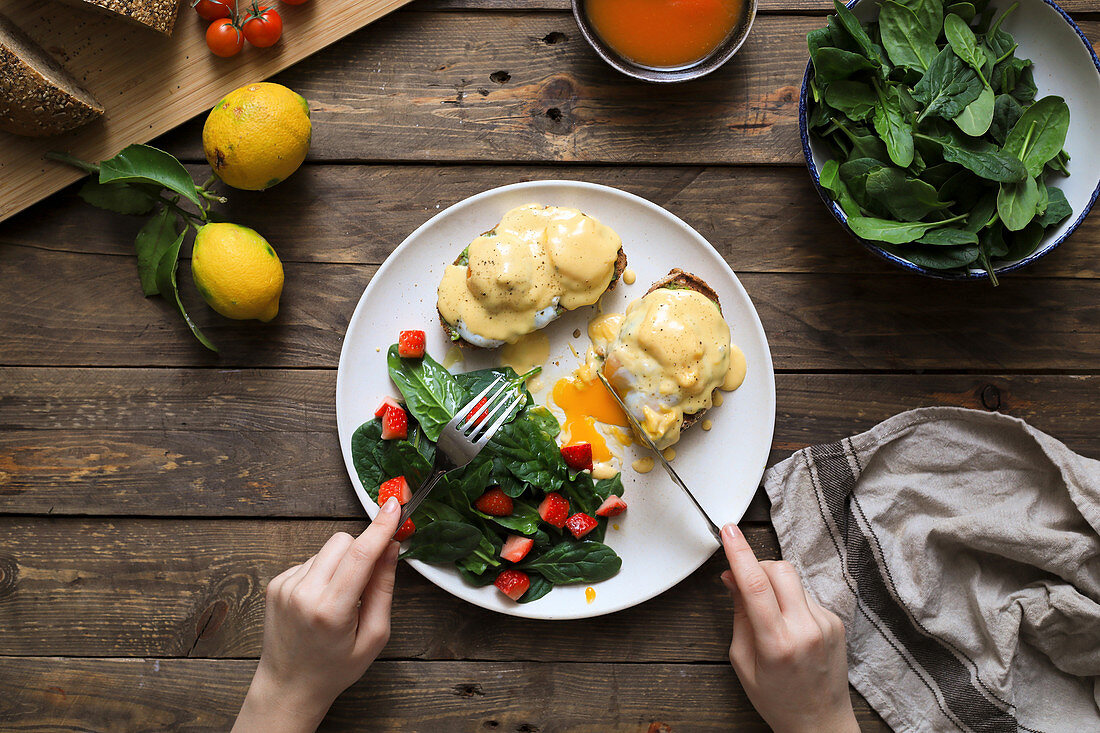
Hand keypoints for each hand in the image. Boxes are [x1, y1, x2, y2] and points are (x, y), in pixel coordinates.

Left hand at [233, 497, 402, 732]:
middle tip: (366, 580)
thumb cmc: (335, 668)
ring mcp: (285, 586)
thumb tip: (390, 548)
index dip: (380, 527)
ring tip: (340, 599)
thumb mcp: (374, 636)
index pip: (360, 555)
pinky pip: (311, 560)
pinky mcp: (276, 583)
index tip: (395, 506)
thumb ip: (383, 588)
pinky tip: (321, 601)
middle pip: (343, 541)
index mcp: (331, 610)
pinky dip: (323, 573)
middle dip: (361, 551)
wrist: (288, 686)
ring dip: (341, 564)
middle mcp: (303, 593)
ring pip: (327, 549)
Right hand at [720, 523, 857, 732]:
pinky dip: (790, 600)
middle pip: (780, 570)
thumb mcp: (743, 661)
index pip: (756, 585)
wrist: (820, 723)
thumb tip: (733, 578)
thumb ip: (739, 615)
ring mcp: (825, 624)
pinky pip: (806, 595)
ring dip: (774, 586)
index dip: (740, 553)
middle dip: (758, 565)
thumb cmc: (777, 699)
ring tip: (769, 615)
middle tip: (744, 580)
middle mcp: (805, 629)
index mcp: (777, 643)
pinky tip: (788, 626)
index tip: (729, 531)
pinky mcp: (836, 621)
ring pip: (793, 581)